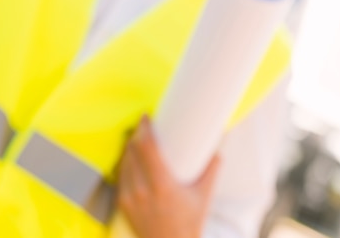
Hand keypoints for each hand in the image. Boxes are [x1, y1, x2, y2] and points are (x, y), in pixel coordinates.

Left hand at [117, 116, 220, 237]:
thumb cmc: (189, 223)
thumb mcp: (203, 197)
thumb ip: (211, 171)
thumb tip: (219, 149)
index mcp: (163, 185)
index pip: (148, 148)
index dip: (144, 129)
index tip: (145, 117)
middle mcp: (143, 190)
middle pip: (132, 151)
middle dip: (136, 135)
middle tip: (142, 126)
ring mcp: (130, 197)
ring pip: (124, 162)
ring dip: (128, 148)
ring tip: (136, 138)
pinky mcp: (122, 203)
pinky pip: (120, 176)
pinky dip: (125, 164)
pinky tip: (129, 157)